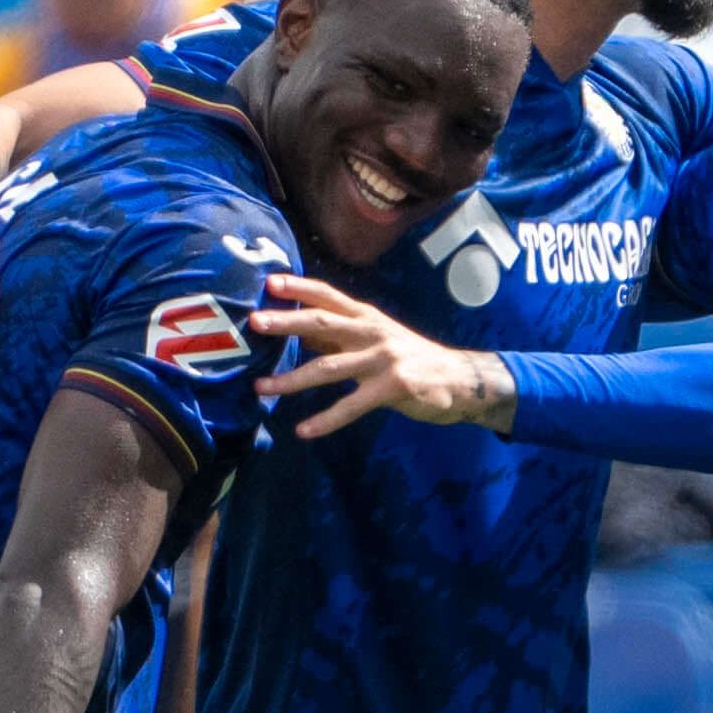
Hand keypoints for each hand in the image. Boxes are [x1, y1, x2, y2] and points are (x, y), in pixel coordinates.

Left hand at [251, 274, 515, 433]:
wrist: (457, 380)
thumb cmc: (409, 358)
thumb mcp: (375, 338)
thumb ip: (340, 335)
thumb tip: (296, 330)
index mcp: (367, 317)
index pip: (329, 296)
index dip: (301, 287)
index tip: (271, 283)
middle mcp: (372, 332)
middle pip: (323, 323)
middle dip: (288, 322)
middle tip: (256, 322)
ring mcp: (383, 359)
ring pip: (328, 368)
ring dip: (292, 380)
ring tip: (261, 387)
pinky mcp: (392, 388)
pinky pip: (351, 406)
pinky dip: (325, 420)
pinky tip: (304, 430)